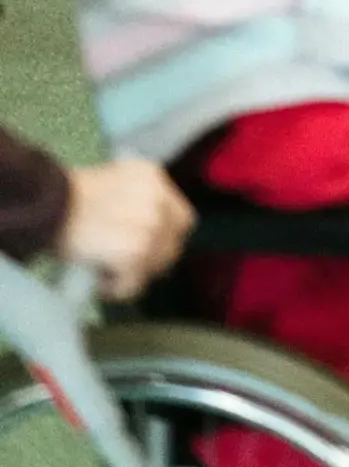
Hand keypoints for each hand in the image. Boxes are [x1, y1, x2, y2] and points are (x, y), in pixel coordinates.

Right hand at [57, 159, 193, 299]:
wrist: (49, 206)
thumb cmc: (73, 199)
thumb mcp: (117, 185)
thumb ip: (140, 203)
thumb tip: (152, 236)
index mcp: (155, 178)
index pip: (182, 219)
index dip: (165, 239)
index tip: (144, 249)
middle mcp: (160, 199)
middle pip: (173, 246)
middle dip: (151, 262)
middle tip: (126, 268)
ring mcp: (151, 225)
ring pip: (155, 267)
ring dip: (132, 276)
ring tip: (108, 273)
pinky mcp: (136, 250)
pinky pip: (135, 282)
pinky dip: (117, 289)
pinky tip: (100, 281)